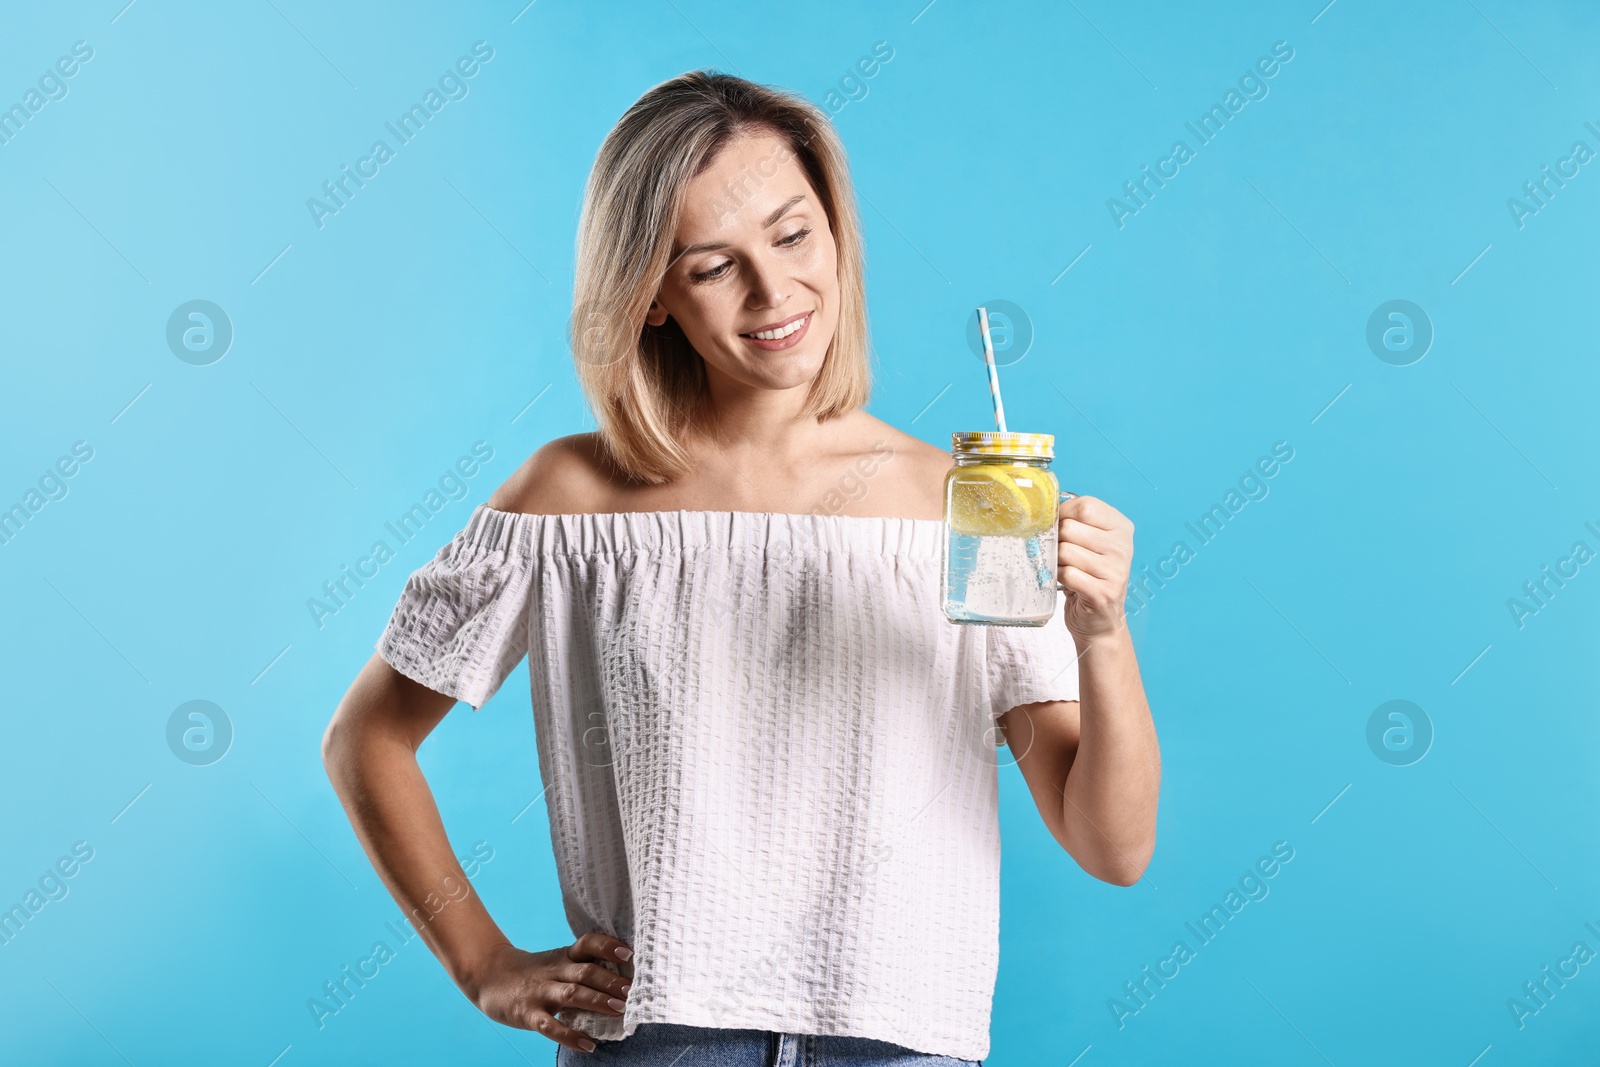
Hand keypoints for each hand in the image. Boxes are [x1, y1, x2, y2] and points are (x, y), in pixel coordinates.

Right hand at [466, 933, 633, 1052]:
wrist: (489, 976)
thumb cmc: (533, 972)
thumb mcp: (557, 962)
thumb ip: (583, 968)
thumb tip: (624, 980)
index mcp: (564, 956)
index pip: (587, 943)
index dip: (607, 946)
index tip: (628, 953)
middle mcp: (554, 971)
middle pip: (585, 971)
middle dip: (610, 981)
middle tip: (632, 990)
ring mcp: (541, 993)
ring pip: (572, 995)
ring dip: (597, 1001)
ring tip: (620, 1009)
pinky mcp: (528, 1014)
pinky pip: (551, 1026)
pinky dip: (570, 1036)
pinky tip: (589, 1045)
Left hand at [1056, 494, 1133, 640]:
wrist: (1100, 621)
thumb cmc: (1089, 576)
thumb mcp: (1090, 543)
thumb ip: (1075, 523)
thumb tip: (1043, 511)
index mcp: (1121, 527)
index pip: (1085, 506)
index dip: (1063, 514)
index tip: (1057, 525)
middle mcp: (1123, 546)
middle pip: (1070, 528)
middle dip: (1056, 540)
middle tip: (1060, 554)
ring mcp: (1116, 570)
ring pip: (1065, 551)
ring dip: (1056, 561)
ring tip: (1064, 569)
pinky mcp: (1103, 592)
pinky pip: (1067, 574)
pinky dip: (1058, 577)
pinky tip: (1065, 583)